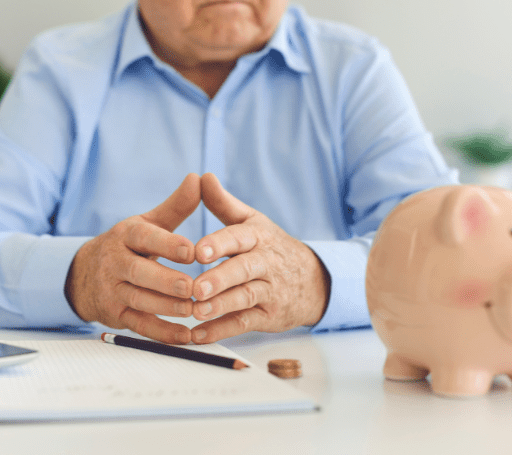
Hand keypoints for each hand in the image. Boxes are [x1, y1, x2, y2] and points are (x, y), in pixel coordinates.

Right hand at [65, 173, 200, 343]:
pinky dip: (162, 333)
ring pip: (140, 300)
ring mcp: (113, 290)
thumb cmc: (128, 246)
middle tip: (193, 287)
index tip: (193, 251)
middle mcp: (115, 262)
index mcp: (125, 236)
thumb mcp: (147, 223)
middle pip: (140, 273)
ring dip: (167, 308)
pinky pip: (140, 326)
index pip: (145, 239)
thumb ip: (176, 206)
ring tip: (194, 310)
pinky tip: (185, 336)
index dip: (168, 245)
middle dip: (166, 281)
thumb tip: (198, 178)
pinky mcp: (115, 314)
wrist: (82, 275)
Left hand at [190, 173, 330, 342]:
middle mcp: (266, 263)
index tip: (198, 250)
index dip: (220, 244)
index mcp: (258, 237)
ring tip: (196, 312)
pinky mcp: (268, 316)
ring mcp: (269, 291)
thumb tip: (201, 177)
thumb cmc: (271, 247)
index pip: (239, 237)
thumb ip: (223, 203)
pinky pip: (244, 323)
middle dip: (220, 279)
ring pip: (245, 298)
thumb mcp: (252, 221)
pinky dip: (221, 331)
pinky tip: (198, 335)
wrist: (315, 280)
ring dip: (220, 307)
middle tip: (197, 287)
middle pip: (243, 270)